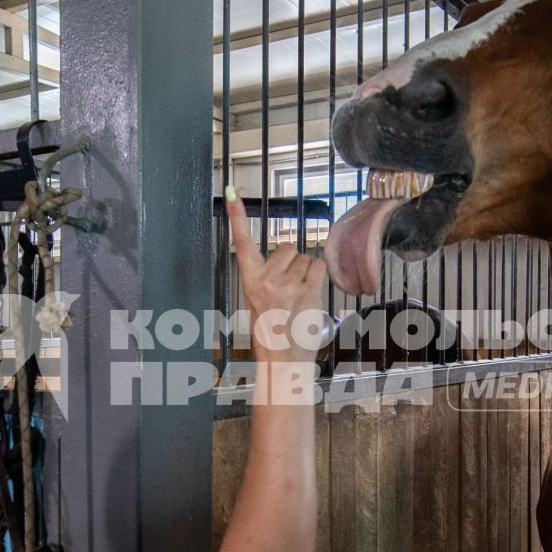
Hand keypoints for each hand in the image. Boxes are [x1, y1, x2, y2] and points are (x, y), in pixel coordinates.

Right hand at [226, 188, 328, 363]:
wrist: (283, 358)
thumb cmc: (272, 331)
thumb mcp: (258, 301)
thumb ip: (267, 277)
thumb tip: (287, 255)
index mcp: (249, 280)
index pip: (241, 242)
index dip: (236, 216)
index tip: (231, 193)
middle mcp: (265, 279)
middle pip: (286, 248)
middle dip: (292, 263)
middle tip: (289, 289)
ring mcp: (286, 285)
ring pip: (305, 258)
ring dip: (306, 273)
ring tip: (299, 298)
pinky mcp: (307, 291)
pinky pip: (318, 267)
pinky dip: (319, 277)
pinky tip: (311, 294)